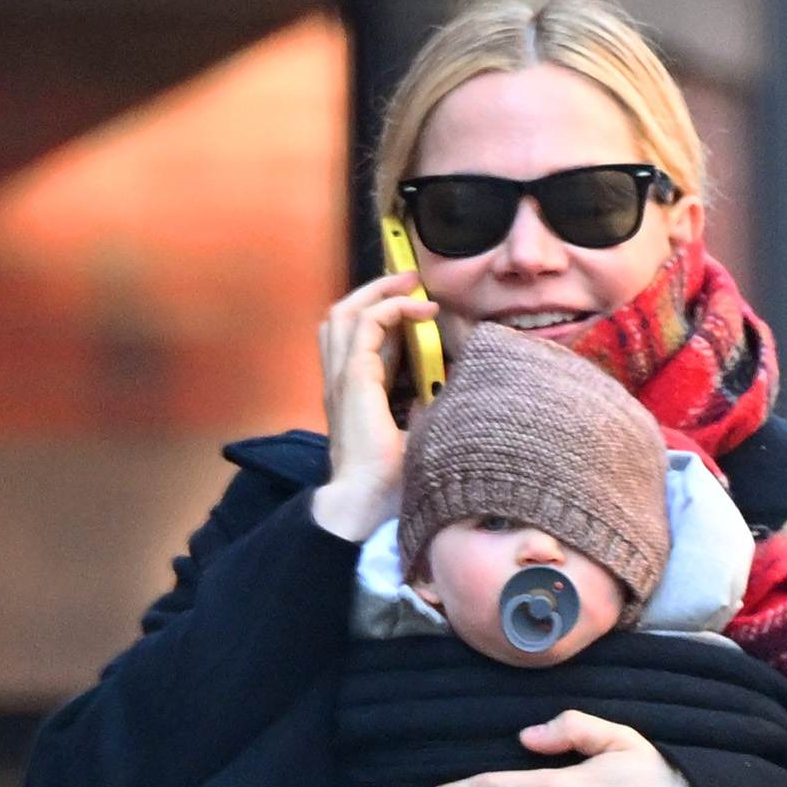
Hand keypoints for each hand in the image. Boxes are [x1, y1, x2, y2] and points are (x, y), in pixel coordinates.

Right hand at [310, 273, 438, 541]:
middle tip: (409, 282)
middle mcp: (340, 381)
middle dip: (375, 291)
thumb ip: (421, 411)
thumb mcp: (412, 438)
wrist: (364, 504)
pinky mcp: (353, 377)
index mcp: (351, 395)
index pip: (358, 339)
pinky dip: (393, 308)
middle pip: (341, 315)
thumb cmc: (386, 484)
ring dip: (379, 291)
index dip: (384, 316)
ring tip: (410, 285)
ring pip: (345, 311)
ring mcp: (341, 377)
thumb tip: (446, 393)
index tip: (417, 310)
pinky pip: (368, 322)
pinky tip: (421, 311)